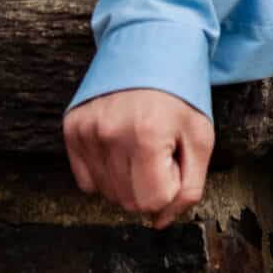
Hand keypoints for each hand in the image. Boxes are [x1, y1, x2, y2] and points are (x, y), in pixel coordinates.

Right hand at [65, 88, 213, 228]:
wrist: (151, 50)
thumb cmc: (181, 97)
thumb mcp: (201, 139)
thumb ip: (189, 188)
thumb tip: (160, 223)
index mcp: (147, 136)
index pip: (152, 201)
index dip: (170, 185)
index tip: (174, 159)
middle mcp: (110, 135)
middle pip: (128, 201)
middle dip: (149, 184)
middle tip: (159, 150)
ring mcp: (86, 132)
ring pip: (106, 193)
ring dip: (128, 179)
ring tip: (141, 144)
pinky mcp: (71, 129)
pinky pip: (86, 181)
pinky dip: (106, 172)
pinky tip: (121, 145)